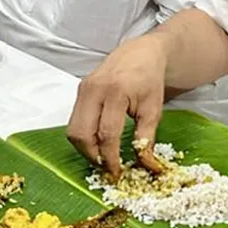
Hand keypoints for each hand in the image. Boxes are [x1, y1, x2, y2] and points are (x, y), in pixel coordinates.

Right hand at [67, 34, 167, 178]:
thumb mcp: (153, 110)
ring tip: (103, 155)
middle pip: (82, 134)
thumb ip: (146, 139)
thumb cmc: (149, 80)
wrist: (140, 54)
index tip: (117, 173)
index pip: (107, 134)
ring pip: (73, 130)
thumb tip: (147, 166)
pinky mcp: (79, 91)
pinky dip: (84, 136)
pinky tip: (98, 140)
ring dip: (86, 148)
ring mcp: (83, 89)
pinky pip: (75, 121)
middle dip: (93, 156)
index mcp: (115, 93)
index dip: (110, 158)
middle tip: (108, 167)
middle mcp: (94, 89)